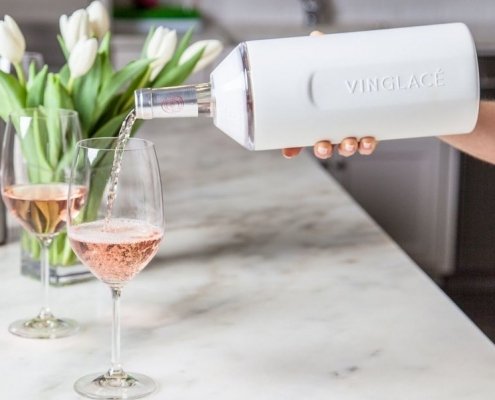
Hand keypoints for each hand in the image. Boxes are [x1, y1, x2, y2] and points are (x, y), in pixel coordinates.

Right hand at [282, 29, 377, 159]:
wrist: (364, 69)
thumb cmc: (337, 69)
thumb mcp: (325, 61)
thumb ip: (317, 53)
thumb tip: (316, 37)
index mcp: (315, 118)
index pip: (300, 136)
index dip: (293, 147)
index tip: (290, 153)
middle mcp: (330, 127)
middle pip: (323, 145)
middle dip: (323, 149)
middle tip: (322, 146)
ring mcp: (349, 129)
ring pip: (345, 147)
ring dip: (346, 148)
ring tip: (348, 143)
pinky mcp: (369, 128)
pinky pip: (367, 142)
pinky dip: (367, 145)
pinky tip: (367, 140)